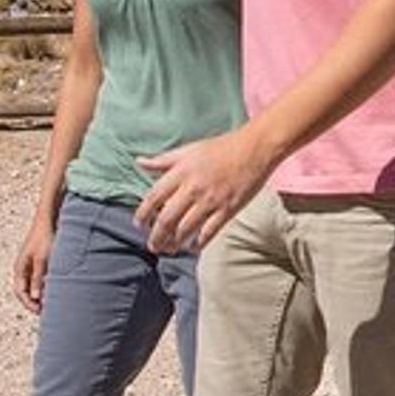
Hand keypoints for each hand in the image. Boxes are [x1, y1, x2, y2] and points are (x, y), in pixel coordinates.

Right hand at [12, 221, 53, 314]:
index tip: (40, 312)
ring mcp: (32, 265)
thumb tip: (35, 298)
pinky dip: (47, 285)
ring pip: (35, 285)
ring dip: (42, 294)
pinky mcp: (41, 262)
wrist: (49, 220)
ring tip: (54, 303)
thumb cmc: (45, 238)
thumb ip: (38, 278)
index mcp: (20, 269)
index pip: (20, 292)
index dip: (29, 304)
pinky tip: (58, 289)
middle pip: (27, 291)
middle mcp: (24, 269)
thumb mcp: (42, 259)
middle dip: (35, 302)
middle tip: (48, 312)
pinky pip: (42, 278)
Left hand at [135, 127, 274, 254]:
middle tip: (153, 245)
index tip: (139, 224)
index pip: (153, 198)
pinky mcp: (227, 210)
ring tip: (169, 249)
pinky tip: (192, 247)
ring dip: (173, 243)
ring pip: (184, 230)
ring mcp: (211, 201)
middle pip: (166, 220)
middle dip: (156, 237)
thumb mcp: (188, 150)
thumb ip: (163, 161)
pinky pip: (208, 233)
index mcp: (181, 172)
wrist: (255, 148)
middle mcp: (193, 188)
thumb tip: (139, 162)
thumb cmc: (222, 147)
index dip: (142, 215)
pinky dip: (197, 244)